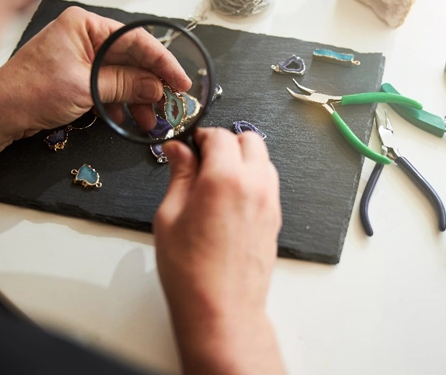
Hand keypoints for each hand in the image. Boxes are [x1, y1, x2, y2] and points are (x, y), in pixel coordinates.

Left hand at [0, 6, 190, 141]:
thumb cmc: (29, 91)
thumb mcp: (85, 87)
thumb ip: (125, 85)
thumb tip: (156, 87)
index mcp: (85, 26)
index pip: (136, 40)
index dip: (163, 62)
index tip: (180, 81)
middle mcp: (85, 38)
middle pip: (131, 59)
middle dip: (150, 85)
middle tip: (169, 104)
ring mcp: (81, 58)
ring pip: (122, 77)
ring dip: (137, 99)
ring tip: (149, 120)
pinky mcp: (78, 77)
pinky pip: (108, 88)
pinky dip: (119, 104)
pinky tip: (127, 120)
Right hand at [154, 128, 285, 374]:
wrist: (221, 309)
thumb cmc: (191, 270)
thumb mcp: (170, 216)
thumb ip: (179, 175)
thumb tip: (178, 151)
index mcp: (225, 179)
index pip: (220, 136)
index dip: (201, 136)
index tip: (189, 147)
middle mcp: (255, 184)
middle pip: (249, 139)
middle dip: (226, 143)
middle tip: (203, 160)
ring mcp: (270, 201)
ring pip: (263, 159)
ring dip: (243, 159)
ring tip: (217, 181)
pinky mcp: (276, 217)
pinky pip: (268, 183)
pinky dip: (252, 179)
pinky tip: (230, 199)